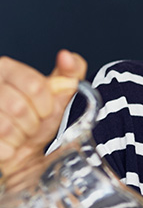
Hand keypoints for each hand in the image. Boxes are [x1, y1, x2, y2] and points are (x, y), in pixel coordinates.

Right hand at [0, 50, 86, 175]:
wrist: (24, 147)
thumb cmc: (39, 119)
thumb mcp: (58, 94)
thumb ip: (70, 74)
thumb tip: (68, 58)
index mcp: (7, 68)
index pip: (35, 85)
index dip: (46, 104)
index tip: (46, 109)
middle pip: (19, 107)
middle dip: (33, 122)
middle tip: (32, 122)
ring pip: (6, 127)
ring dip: (21, 136)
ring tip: (21, 131)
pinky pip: (1, 146)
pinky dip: (11, 149)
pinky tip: (11, 142)